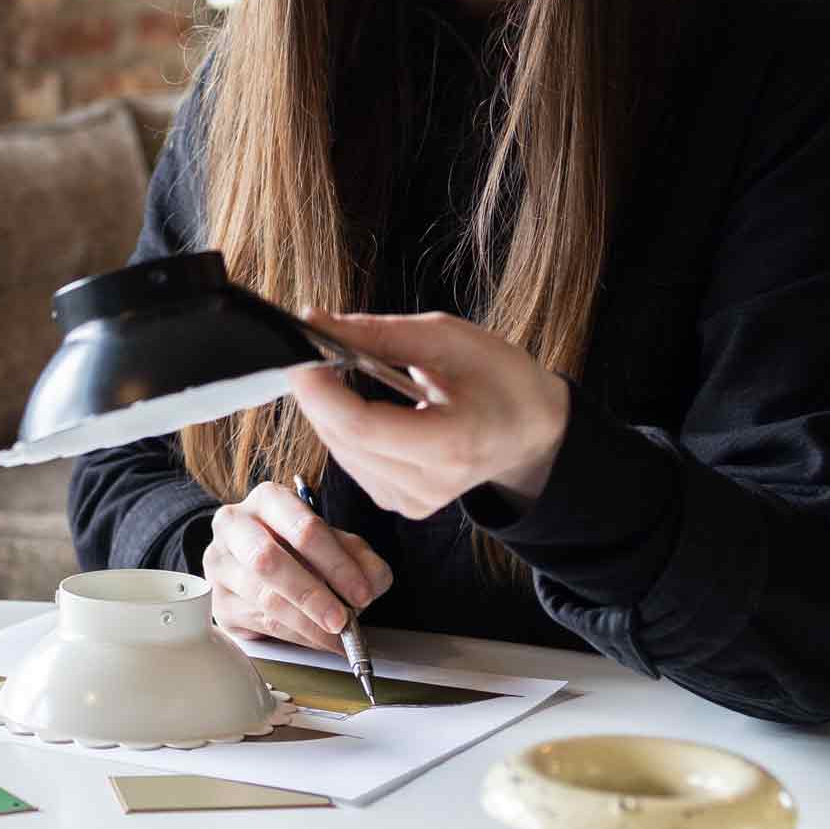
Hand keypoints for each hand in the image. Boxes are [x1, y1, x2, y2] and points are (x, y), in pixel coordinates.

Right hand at [202, 479, 391, 650]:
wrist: (256, 562)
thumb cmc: (297, 547)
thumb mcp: (335, 542)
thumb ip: (359, 557)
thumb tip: (371, 583)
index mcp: (268, 500)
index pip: (302, 527)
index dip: (336, 563)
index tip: (361, 592)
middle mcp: (235, 526)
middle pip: (268, 560)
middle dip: (312, 595)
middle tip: (342, 620)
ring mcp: (221, 565)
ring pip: (263, 597)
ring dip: (306, 622)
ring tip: (335, 636)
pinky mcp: (219, 602)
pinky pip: (259, 623)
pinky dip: (296, 636)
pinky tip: (317, 639)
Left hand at [289, 309, 569, 517]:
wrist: (530, 428)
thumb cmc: (500, 378)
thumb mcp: (448, 339)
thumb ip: (378, 333)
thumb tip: (314, 323)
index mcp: (453, 444)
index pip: (362, 427)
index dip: (320, 391)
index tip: (298, 353)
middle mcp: (430, 485)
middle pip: (344, 440)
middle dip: (317, 394)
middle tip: (309, 350)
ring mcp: (414, 502)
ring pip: (341, 453)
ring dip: (328, 410)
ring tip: (338, 372)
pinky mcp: (402, 505)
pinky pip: (352, 463)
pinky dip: (344, 429)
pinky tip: (358, 404)